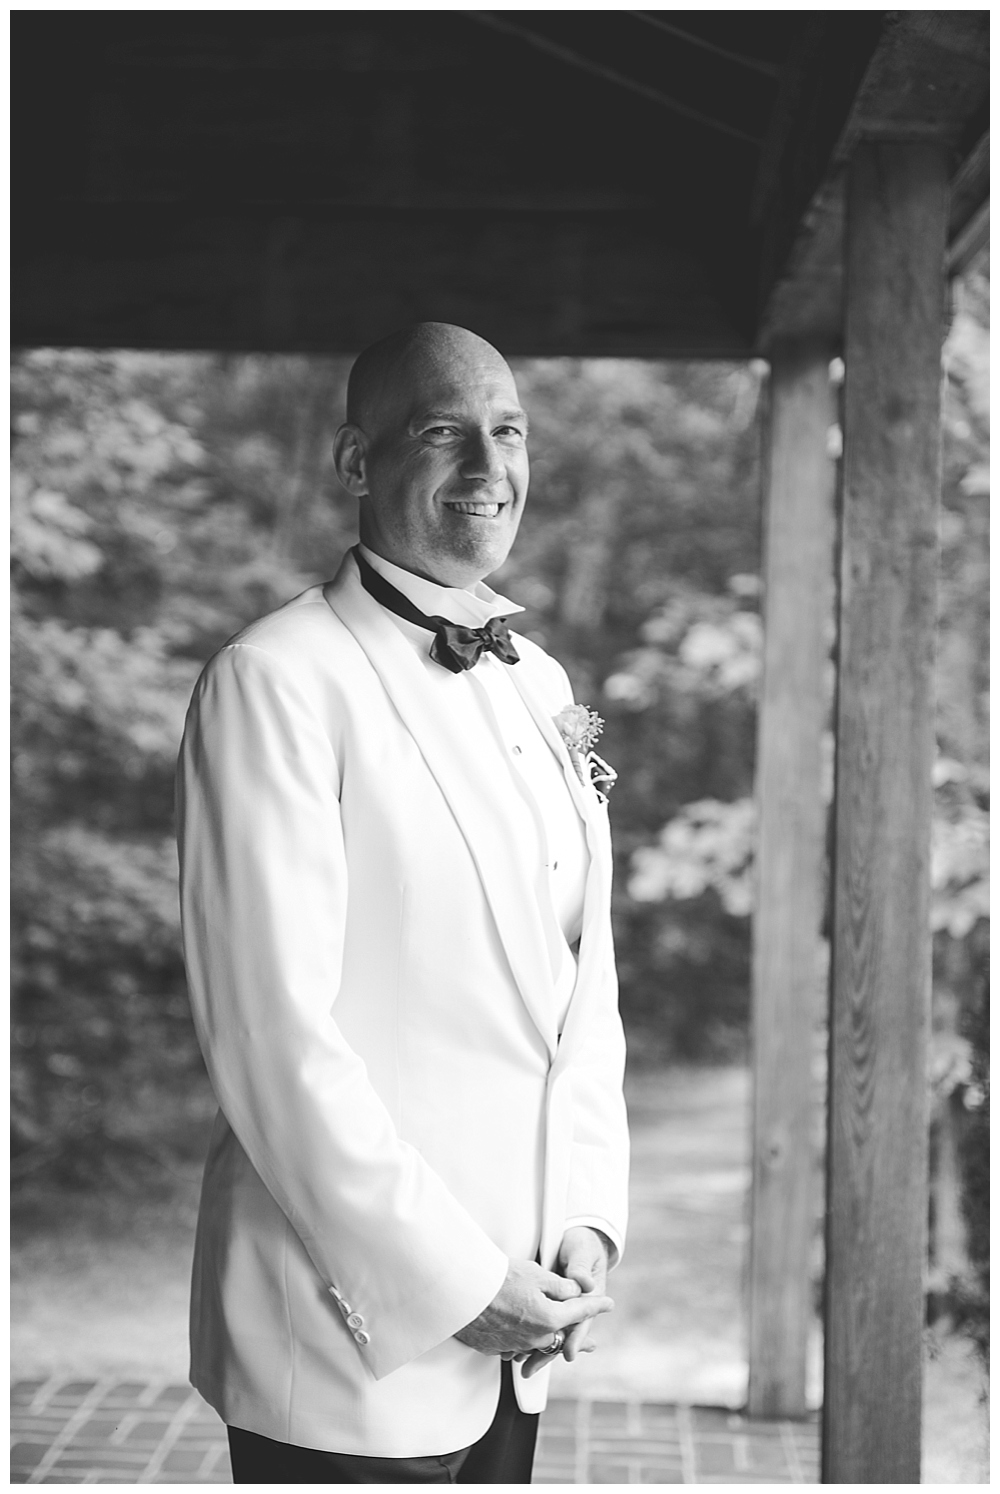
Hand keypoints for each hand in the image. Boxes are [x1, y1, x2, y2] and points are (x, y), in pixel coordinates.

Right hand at [454, 1257, 612, 1359]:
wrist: (462, 1292)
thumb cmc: (498, 1279)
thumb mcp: (537, 1274)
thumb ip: (561, 1286)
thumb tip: (576, 1290)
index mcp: (550, 1319)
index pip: (580, 1311)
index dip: (596, 1305)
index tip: (608, 1304)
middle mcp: (535, 1338)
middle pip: (560, 1334)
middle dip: (574, 1334)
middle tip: (592, 1344)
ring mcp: (515, 1345)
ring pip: (539, 1343)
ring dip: (550, 1340)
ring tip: (565, 1346)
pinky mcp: (497, 1347)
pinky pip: (518, 1346)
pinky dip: (526, 1342)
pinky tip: (526, 1339)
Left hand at [518, 1227, 611, 1378]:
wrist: (579, 1241)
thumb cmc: (583, 1245)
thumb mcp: (582, 1251)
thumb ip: (581, 1267)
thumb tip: (585, 1283)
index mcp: (588, 1298)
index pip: (580, 1323)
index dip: (574, 1339)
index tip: (567, 1352)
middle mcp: (574, 1307)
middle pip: (560, 1336)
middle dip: (546, 1353)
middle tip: (529, 1368)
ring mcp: (560, 1307)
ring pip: (547, 1334)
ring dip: (533, 1349)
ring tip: (515, 1360)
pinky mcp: (548, 1305)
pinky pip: (537, 1324)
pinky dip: (525, 1336)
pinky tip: (512, 1344)